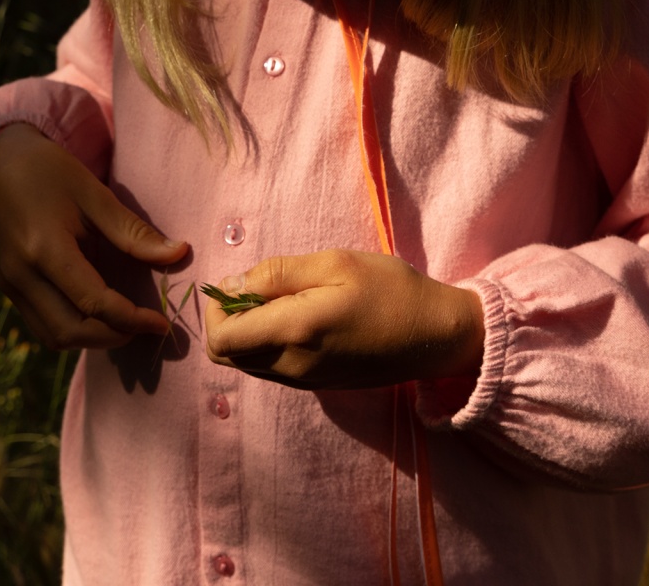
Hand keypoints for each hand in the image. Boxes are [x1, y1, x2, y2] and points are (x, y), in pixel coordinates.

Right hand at [0, 124, 187, 349]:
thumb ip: (134, 232)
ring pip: (53, 336)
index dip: (132, 319)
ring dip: (92, 338)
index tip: (163, 322)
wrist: (4, 161)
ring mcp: (10, 284)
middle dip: (112, 336)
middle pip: (70, 331)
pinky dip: (72, 329)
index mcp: (44, 249)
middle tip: (145, 325)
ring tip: (124, 321)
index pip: (93, 303)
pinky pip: (42, 325)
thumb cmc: (52, 171)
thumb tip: (180, 254)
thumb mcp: (95, 195)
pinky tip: (97, 313)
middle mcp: (21, 275)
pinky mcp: (8, 287)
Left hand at [203, 250, 484, 389]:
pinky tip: (293, 319)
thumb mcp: (335, 263)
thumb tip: (231, 287)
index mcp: (294, 332)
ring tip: (277, 300)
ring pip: (246, 364)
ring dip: (245, 334)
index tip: (235, 283)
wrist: (435, 335)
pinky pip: (269, 369)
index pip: (221, 339)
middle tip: (252, 289)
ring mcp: (303, 381)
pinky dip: (264, 345)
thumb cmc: (390, 290)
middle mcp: (291, 366)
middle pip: (226, 356)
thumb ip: (276, 274)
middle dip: (224, 322)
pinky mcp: (315, 385)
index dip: (213, 310)